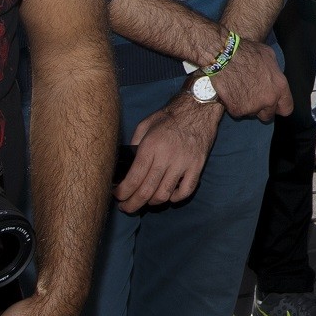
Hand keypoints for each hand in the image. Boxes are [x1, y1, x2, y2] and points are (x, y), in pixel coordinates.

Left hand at [116, 89, 222, 211]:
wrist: (198, 107)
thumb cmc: (169, 116)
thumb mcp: (145, 125)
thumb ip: (134, 144)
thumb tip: (126, 166)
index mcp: (151, 146)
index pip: (133, 179)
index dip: (122, 193)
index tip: (117, 196)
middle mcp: (166, 157)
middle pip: (146, 191)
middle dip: (132, 204)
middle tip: (125, 208)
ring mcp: (184, 163)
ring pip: (164, 194)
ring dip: (151, 203)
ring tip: (145, 201)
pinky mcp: (197, 166)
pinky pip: (186, 191)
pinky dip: (175, 198)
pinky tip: (168, 196)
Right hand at [207, 33, 289, 121]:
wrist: (225, 57)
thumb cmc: (247, 53)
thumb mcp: (269, 57)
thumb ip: (274, 73)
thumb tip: (273, 78)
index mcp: (280, 87)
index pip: (286, 108)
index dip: (279, 107)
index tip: (274, 105)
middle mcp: (269, 100)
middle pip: (268, 115)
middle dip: (262, 109)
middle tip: (253, 98)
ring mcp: (253, 107)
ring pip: (251, 113)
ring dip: (247, 106)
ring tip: (240, 90)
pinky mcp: (237, 110)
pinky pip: (237, 112)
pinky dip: (234, 105)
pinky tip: (231, 92)